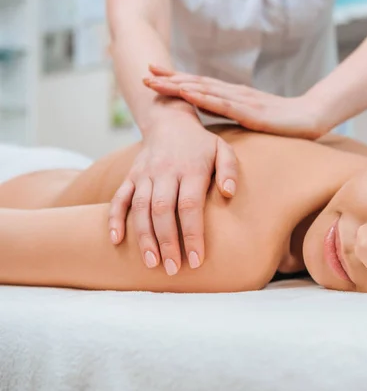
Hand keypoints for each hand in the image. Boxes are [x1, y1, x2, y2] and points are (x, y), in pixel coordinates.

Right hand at [108, 109, 237, 275]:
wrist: (169, 121)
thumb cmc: (201, 144)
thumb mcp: (223, 150)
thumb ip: (229, 170)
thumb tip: (228, 193)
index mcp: (191, 169)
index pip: (190, 206)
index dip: (193, 234)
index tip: (197, 260)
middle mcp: (165, 172)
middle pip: (163, 210)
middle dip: (167, 242)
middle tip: (173, 269)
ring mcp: (145, 174)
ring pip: (140, 208)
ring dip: (144, 237)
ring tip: (151, 263)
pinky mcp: (130, 176)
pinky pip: (119, 198)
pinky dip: (114, 218)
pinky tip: (116, 240)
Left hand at [144, 65, 326, 139]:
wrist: (310, 117)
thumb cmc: (282, 121)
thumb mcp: (250, 117)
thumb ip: (229, 114)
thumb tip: (205, 118)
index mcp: (233, 95)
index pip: (199, 85)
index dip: (176, 80)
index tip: (153, 76)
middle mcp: (234, 93)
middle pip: (197, 83)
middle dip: (170, 79)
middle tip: (145, 74)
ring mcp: (242, 101)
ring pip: (205, 90)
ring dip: (179, 85)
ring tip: (156, 82)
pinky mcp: (252, 113)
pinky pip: (224, 104)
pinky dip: (203, 97)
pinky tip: (187, 93)